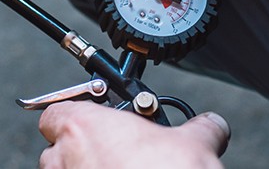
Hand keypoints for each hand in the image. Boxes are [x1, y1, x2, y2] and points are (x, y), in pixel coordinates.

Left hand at [38, 101, 229, 168]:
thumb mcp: (194, 145)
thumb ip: (200, 127)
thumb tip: (212, 125)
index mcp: (83, 127)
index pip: (56, 112)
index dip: (76, 114)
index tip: (98, 120)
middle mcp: (64, 157)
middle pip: (58, 147)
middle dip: (83, 149)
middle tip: (117, 153)